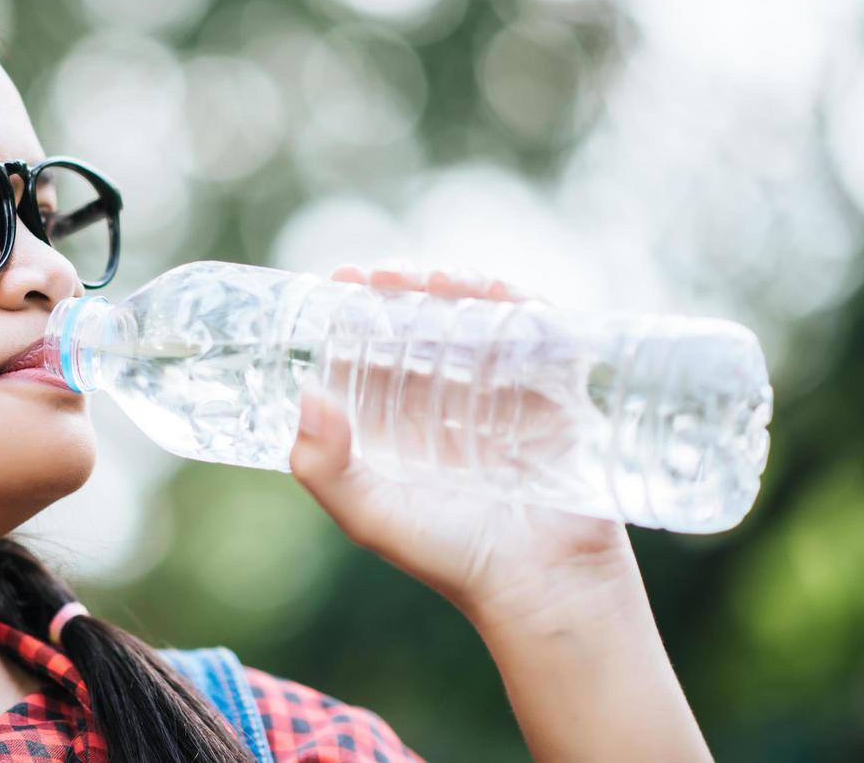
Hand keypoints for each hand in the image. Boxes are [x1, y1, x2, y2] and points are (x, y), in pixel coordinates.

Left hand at [289, 261, 639, 632]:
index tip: (341, 281)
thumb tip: (308, 392)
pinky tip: (497, 291)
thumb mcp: (369, 516)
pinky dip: (521, 305)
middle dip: (406, 289)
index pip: (375, 349)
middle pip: (425, 322)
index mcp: (400, 423)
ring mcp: (505, 394)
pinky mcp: (556, 395)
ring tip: (435, 277)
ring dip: (458, 287)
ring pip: (478, 319)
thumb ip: (324, 467)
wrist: (542, 589)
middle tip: (386, 273)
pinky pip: (541, 336)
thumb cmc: (451, 558)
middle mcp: (448, 402)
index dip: (359, 311)